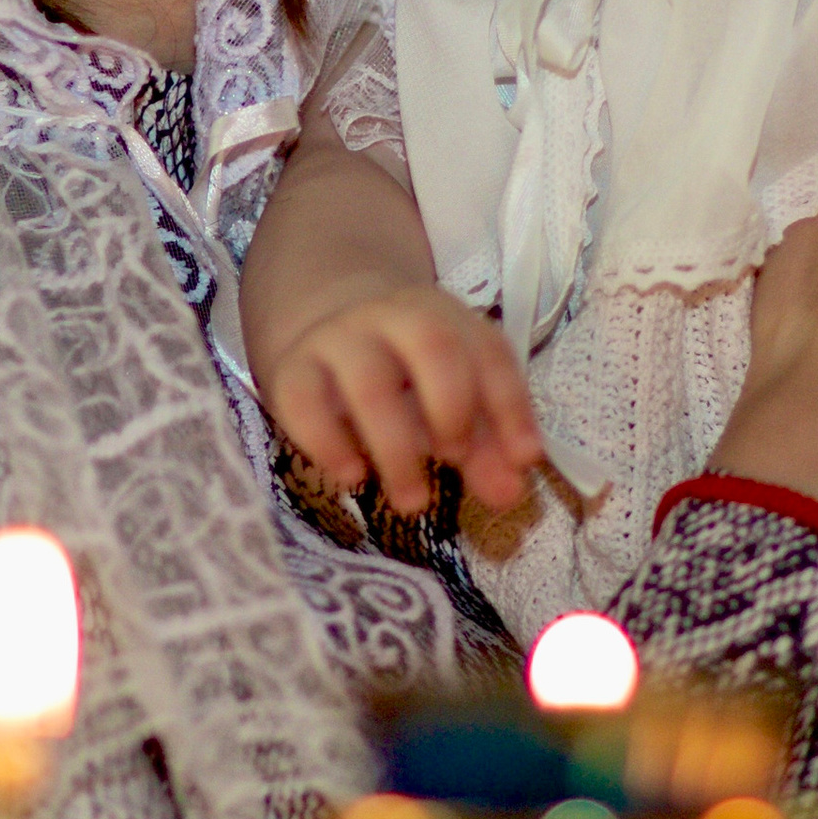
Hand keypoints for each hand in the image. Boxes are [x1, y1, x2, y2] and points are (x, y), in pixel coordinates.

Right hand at [263, 286, 543, 515]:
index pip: (489, 351)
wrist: (322, 324)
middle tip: (456, 460)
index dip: (512, 406)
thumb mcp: (452, 400)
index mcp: (445, 318)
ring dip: (397, 447)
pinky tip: (353, 479)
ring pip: (368, 381)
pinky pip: (303, 401)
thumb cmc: (404, 374)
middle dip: (454, 408)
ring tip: (413, 500)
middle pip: (432, 344)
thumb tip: (510, 494)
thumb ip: (486, 449)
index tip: (526, 460)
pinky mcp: (292, 370)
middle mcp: (393, 318)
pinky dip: (329, 444)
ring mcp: (339, 340)